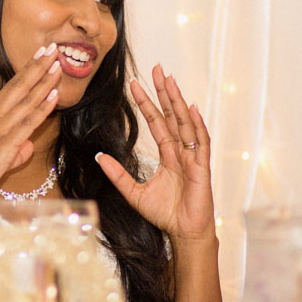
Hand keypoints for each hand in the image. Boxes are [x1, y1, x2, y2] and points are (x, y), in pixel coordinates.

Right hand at [0, 46, 64, 210]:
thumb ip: (15, 149)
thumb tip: (28, 146)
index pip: (11, 88)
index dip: (26, 70)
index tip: (39, 55)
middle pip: (19, 87)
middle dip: (37, 66)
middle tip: (51, 48)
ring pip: (26, 100)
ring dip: (44, 82)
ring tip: (57, 65)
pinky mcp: (5, 144)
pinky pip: (28, 122)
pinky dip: (42, 107)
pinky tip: (54, 95)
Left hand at [95, 65, 214, 241]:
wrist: (183, 233)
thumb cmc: (164, 214)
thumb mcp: (133, 192)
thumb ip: (118, 174)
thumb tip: (99, 156)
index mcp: (168, 155)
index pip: (156, 123)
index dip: (146, 103)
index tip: (135, 84)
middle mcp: (182, 151)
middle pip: (172, 115)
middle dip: (164, 92)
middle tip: (156, 68)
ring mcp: (193, 158)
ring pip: (185, 123)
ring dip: (177, 101)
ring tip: (169, 80)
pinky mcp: (202, 168)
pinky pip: (200, 143)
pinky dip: (197, 125)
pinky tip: (191, 108)